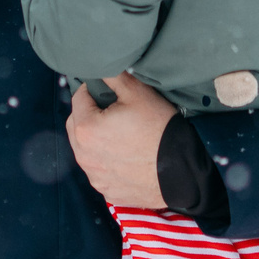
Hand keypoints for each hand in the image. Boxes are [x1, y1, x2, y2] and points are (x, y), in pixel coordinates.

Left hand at [66, 74, 174, 206]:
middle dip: (88, 115)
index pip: (78, 99)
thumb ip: (113, 76)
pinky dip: (105, 162)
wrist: (182, 171)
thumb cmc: (159, 129)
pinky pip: (99, 170)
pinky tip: (124, 156)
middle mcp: (83, 156)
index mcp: (85, 129)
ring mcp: (94, 176)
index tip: (108, 92)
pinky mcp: (107, 191)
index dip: (92, 91)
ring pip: (85, 150)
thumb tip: (100, 67)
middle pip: (76, 125)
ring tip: (119, 135)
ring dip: (95, 139)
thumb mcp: (138, 93)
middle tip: (112, 112)